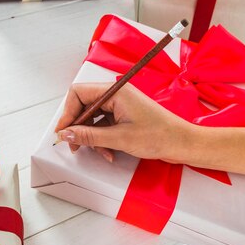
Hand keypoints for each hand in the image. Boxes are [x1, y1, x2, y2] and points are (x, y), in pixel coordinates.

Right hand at [55, 83, 194, 162]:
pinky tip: (109, 152)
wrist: (181, 143)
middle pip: (84, 106)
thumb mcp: (119, 138)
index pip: (78, 93)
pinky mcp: (125, 116)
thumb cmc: (159, 136)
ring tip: (101, 152)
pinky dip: (103, 139)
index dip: (67, 113)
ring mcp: (121, 105)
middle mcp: (117, 95)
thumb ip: (89, 136)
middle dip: (79, 128)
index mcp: (115, 91)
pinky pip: (105, 124)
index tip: (63, 131)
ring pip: (94, 118)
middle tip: (75, 146)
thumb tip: (67, 134)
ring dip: (92, 137)